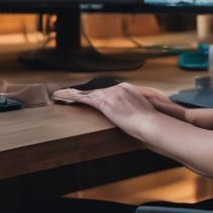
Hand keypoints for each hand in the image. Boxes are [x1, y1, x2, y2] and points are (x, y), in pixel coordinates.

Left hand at [51, 82, 171, 139]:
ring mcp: (111, 94)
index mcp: (129, 89)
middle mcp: (119, 88)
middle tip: (71, 95)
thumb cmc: (154, 125)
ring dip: (72, 95)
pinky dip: (69, 96)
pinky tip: (59, 96)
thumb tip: (142, 124)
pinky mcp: (104, 102)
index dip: (100, 95)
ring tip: (61, 95)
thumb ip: (142, 114)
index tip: (94, 97)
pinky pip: (82, 98)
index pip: (110, 91)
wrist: (152, 124)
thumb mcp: (150, 114)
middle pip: (96, 91)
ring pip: (87, 93)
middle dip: (84, 94)